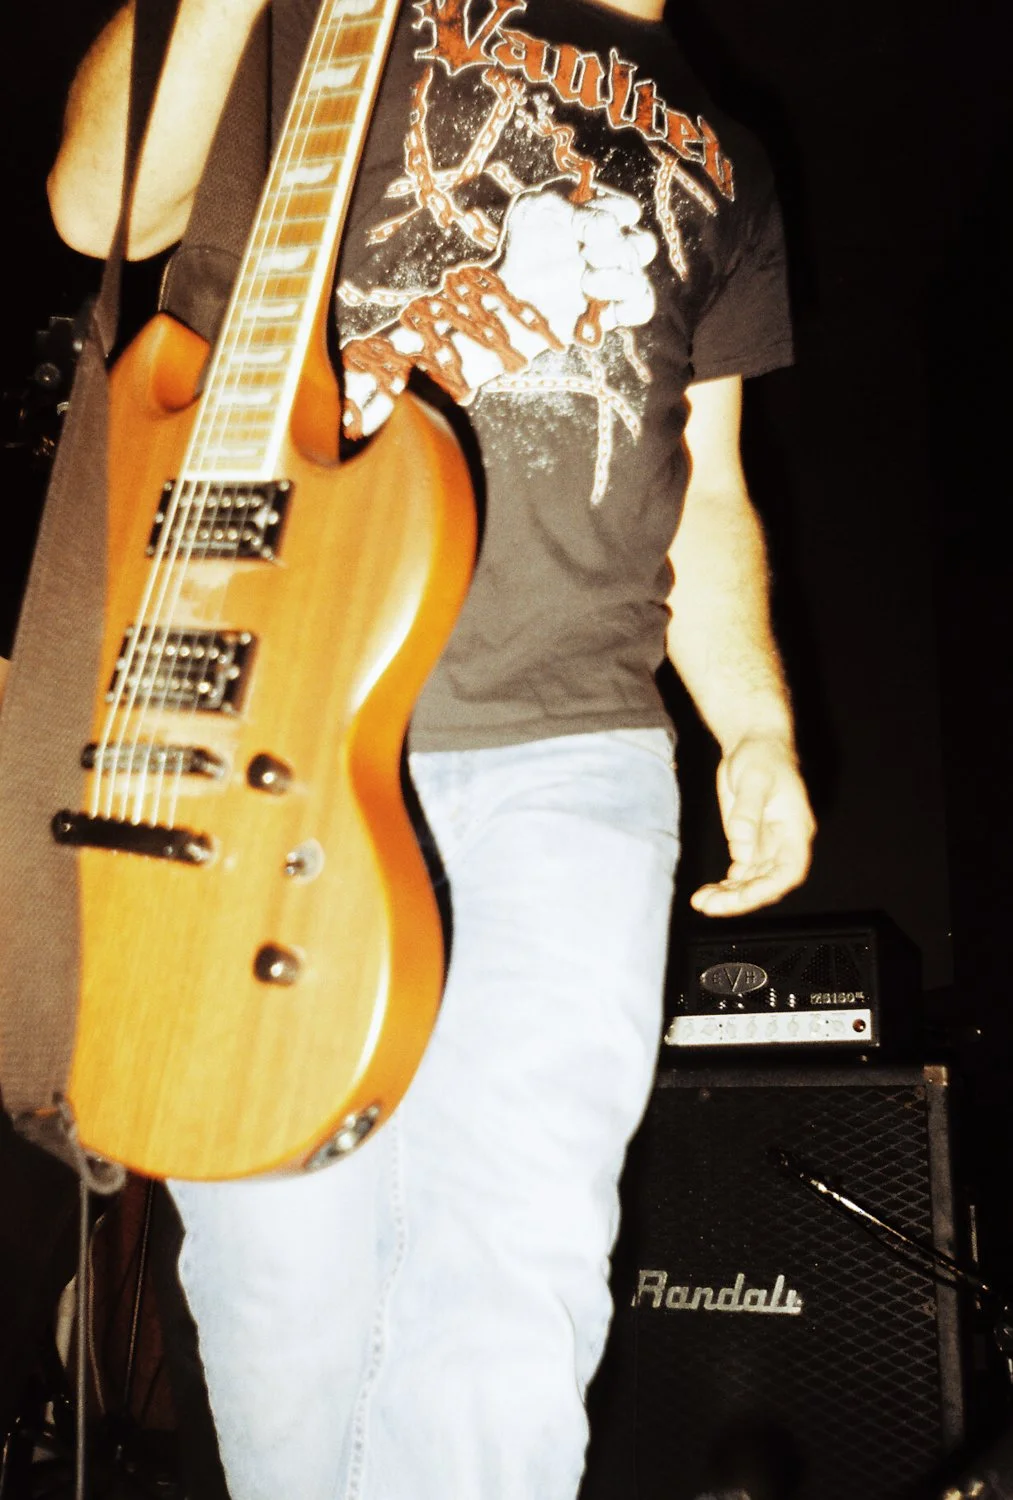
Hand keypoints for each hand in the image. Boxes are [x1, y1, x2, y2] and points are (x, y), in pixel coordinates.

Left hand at [498, 187, 657, 346]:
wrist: (506, 295)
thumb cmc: (518, 246)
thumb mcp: (533, 209)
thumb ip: (568, 202)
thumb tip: (605, 225)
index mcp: (599, 220)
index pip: (627, 211)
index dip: (612, 214)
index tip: (579, 222)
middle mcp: (611, 250)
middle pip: (643, 245)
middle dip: (617, 248)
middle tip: (586, 254)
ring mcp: (613, 282)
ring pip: (641, 277)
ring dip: (617, 279)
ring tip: (585, 282)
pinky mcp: (611, 312)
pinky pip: (642, 306)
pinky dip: (631, 306)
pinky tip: (602, 304)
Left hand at [691, 735, 814, 916]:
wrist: (754, 743)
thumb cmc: (762, 756)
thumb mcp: (755, 779)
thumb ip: (748, 811)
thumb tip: (740, 844)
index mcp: (795, 830)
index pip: (789, 872)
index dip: (767, 890)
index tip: (742, 898)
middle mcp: (784, 843)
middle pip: (768, 883)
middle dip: (741, 899)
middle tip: (709, 905)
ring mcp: (766, 845)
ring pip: (753, 882)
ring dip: (730, 896)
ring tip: (702, 902)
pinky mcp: (749, 841)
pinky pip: (741, 873)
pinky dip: (727, 886)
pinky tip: (708, 893)